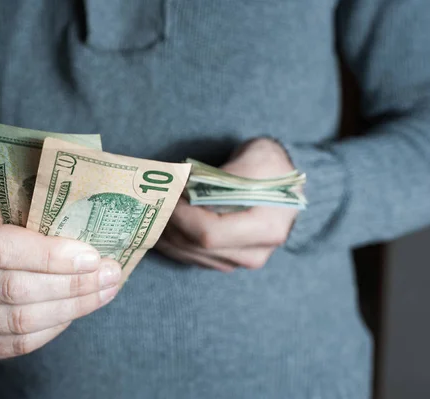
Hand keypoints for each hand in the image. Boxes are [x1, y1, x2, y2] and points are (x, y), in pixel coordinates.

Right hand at [0, 189, 120, 360]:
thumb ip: (23, 210)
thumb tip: (89, 225)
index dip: (49, 256)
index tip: (91, 255)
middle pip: (13, 290)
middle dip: (72, 284)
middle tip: (110, 274)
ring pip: (17, 322)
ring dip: (70, 308)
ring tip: (104, 291)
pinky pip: (12, 345)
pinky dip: (51, 329)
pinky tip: (74, 311)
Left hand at [156, 138, 298, 271]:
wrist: (286, 183)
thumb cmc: (270, 165)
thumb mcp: (253, 157)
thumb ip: (222, 176)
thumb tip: (186, 189)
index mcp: (266, 228)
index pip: (209, 233)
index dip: (180, 216)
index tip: (165, 195)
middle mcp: (254, 252)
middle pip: (195, 246)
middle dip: (168, 222)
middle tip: (150, 200)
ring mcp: (240, 261)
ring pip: (189, 255)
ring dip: (165, 233)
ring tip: (149, 210)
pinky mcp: (227, 261)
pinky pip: (191, 258)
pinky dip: (171, 241)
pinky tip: (158, 224)